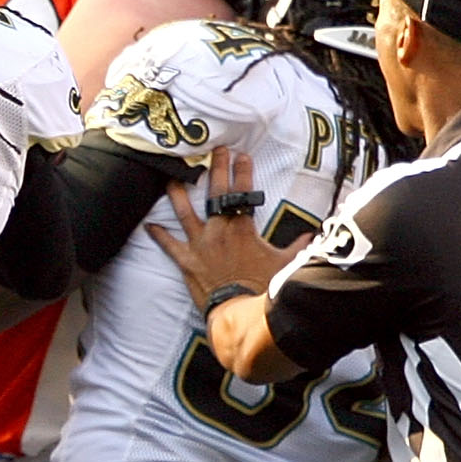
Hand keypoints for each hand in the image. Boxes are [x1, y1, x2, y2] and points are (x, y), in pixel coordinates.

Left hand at [148, 152, 293, 302]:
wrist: (238, 310)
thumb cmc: (262, 287)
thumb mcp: (285, 263)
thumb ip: (297, 246)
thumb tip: (311, 236)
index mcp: (242, 228)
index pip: (243, 193)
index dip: (243, 172)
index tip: (242, 155)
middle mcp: (218, 231)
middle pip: (215, 194)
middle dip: (217, 169)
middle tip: (215, 151)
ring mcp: (199, 244)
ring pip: (184, 213)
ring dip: (178, 194)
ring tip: (172, 177)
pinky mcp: (186, 260)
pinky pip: (168, 245)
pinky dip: (158, 235)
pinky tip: (148, 225)